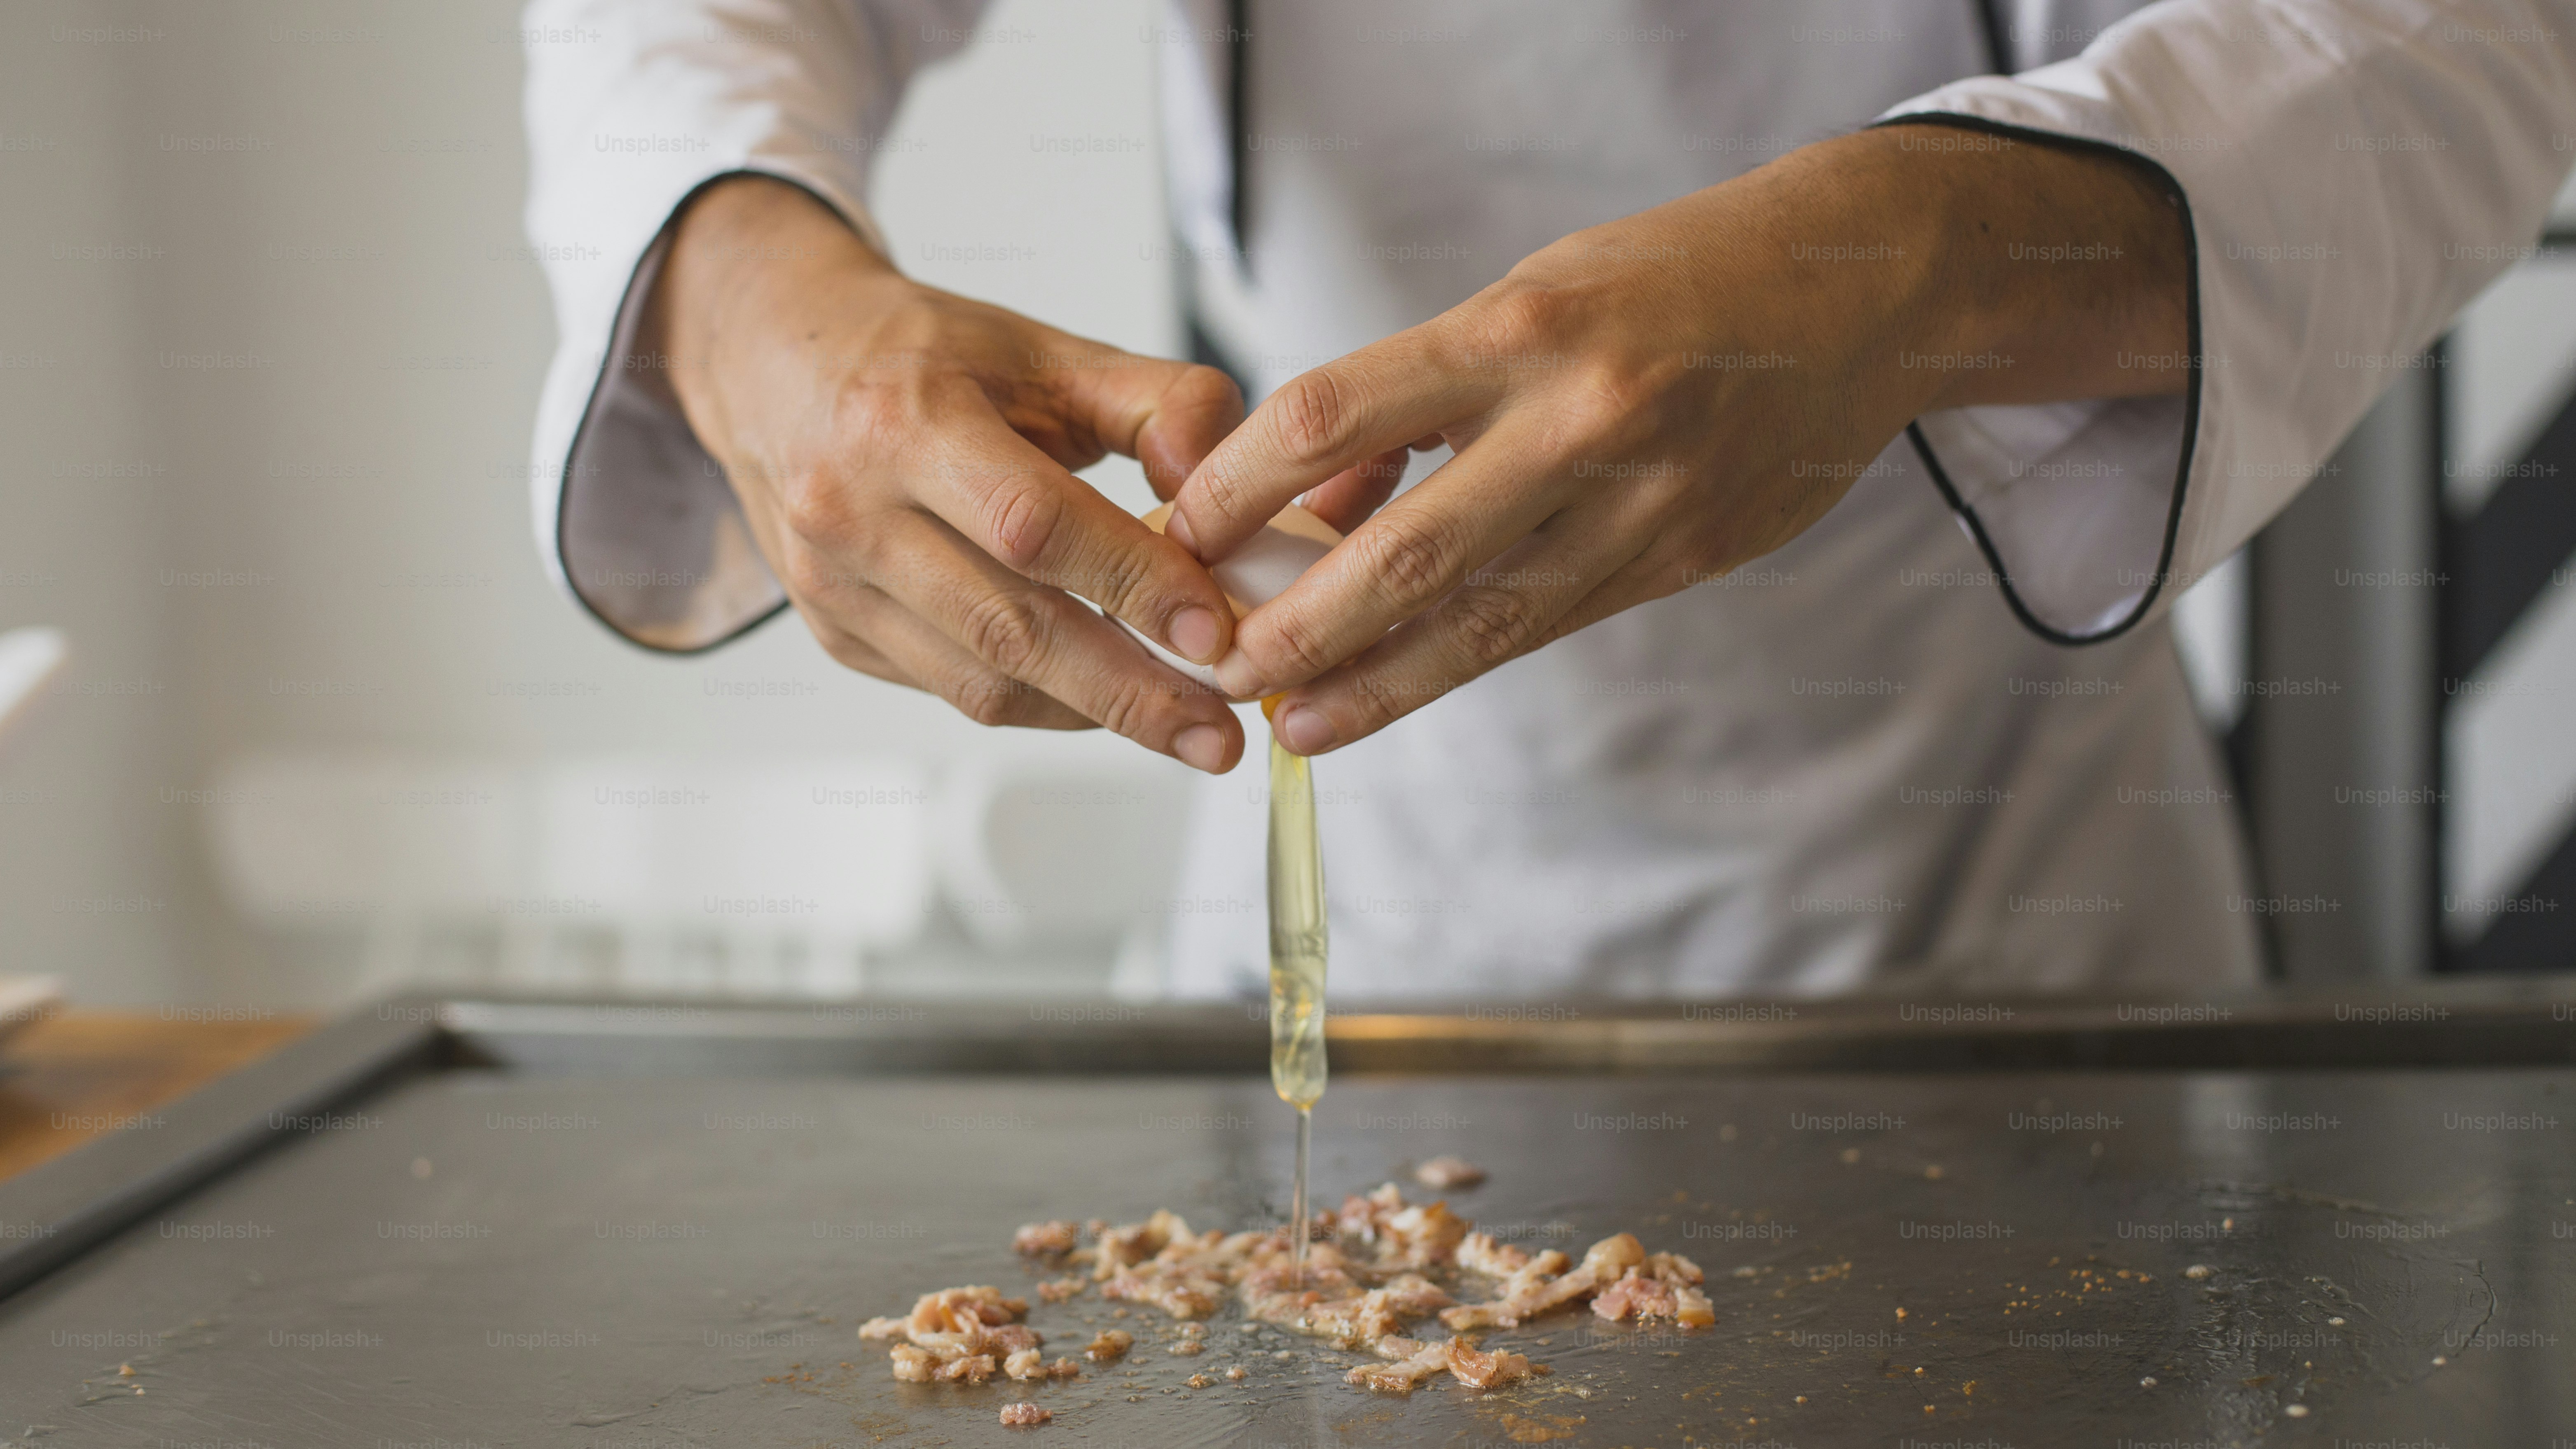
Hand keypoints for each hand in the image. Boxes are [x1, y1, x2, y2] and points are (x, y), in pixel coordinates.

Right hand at [649, 175, 1249, 772]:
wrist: (778, 367)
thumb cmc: (924, 359)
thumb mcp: (1046, 350)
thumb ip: (1157, 401)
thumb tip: (1222, 484)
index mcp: (904, 419)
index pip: (1033, 524)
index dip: (1131, 582)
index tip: (1214, 631)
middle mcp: (851, 509)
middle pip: (1008, 627)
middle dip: (1129, 690)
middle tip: (1219, 733)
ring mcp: (834, 584)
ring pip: (981, 680)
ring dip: (1094, 713)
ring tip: (1186, 728)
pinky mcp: (837, 635)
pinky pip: (956, 691)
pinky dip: (1042, 704)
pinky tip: (1105, 699)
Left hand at [1167, 125, 2189, 755]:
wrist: (1862, 294)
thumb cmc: (1668, 282)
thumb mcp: (1536, 294)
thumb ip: (1428, 400)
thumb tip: (1317, 500)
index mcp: (1523, 327)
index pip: (1338, 414)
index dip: (1241, 485)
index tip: (1180, 530)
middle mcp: (1581, 419)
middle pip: (1404, 550)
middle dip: (1296, 622)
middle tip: (1212, 666)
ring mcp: (1641, 501)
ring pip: (1478, 619)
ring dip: (1367, 680)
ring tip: (1287, 721)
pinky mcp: (1682, 558)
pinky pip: (1542, 625)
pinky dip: (1451, 669)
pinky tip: (1380, 700)